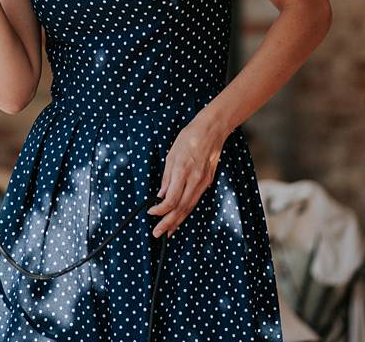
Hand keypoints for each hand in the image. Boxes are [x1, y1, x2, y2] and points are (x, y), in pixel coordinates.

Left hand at [147, 114, 227, 237]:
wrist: (212, 131)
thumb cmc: (189, 138)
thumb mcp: (172, 154)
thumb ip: (167, 177)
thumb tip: (161, 195)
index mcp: (182, 171)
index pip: (171, 199)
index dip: (161, 210)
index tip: (151, 212)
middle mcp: (194, 180)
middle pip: (181, 207)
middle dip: (168, 223)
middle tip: (158, 234)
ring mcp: (203, 182)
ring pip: (189, 207)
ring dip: (178, 221)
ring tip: (168, 232)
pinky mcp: (208, 182)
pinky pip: (195, 200)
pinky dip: (187, 211)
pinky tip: (181, 217)